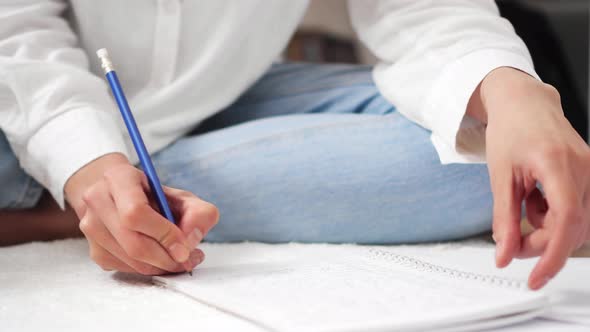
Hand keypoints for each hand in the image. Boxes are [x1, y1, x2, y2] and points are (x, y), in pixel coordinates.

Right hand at [65, 153, 218, 274]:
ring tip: (181, 259)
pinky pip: (125, 269)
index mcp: (118, 178)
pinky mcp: (94, 250)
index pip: (136, 213)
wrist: (123, 197)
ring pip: (129, 260)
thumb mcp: (183, 196)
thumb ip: (198, 213)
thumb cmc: (155, 196)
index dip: (163, 234)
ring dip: (161, 266)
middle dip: (166, 258)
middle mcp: (97, 200)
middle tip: (189, 259)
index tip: (185, 247)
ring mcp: (90, 226)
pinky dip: (149, 269)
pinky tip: (162, 259)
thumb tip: (191, 240)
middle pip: (132, 243)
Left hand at [474, 67, 589, 288]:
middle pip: (572, 228)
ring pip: (578, 223)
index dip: (551, 255)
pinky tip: (536, 201)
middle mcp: (584, 168)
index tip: (535, 278)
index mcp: (558, 165)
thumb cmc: (510, 132)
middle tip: (512, 244)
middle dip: (542, 245)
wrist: (524, 104)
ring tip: (523, 210)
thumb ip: (504, 218)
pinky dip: (555, 217)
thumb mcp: (500, 177)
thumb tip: (504, 255)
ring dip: (549, 231)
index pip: (566, 221)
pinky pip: (578, 210)